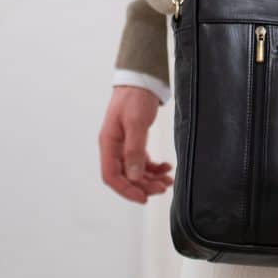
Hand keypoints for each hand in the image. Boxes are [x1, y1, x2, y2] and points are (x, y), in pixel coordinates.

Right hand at [99, 87, 174, 204]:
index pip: (111, 176)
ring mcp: (124, 144)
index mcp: (108, 143)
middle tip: (163, 187)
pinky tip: (166, 167)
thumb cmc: (135, 96)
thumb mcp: (136, 123)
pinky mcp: (134, 140)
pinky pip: (142, 161)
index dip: (126, 190)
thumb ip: (135, 150)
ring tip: (168, 179)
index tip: (144, 198)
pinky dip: (154, 167)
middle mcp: (114, 146)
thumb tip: (133, 177)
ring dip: (151, 178)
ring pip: (135, 171)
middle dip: (144, 185)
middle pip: (126, 176)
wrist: (141, 78)